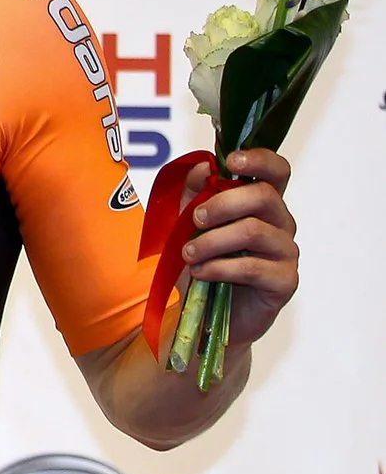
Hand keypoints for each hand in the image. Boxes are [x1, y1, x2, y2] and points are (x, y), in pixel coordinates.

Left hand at [179, 147, 298, 345]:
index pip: (276, 171)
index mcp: (261, 204)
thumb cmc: (203, 264)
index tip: (231, 161)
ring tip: (188, 254)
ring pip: (254, 231)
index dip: (259, 159)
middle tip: (196, 219)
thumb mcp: (188, 226)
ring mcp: (285, 252)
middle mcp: (280, 224)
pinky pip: (253, 267)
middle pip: (264, 196)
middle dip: (223, 203)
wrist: (206, 314)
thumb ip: (194, 195)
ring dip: (213, 241)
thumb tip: (202, 167)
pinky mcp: (285, 281)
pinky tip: (200, 272)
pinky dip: (219, 267)